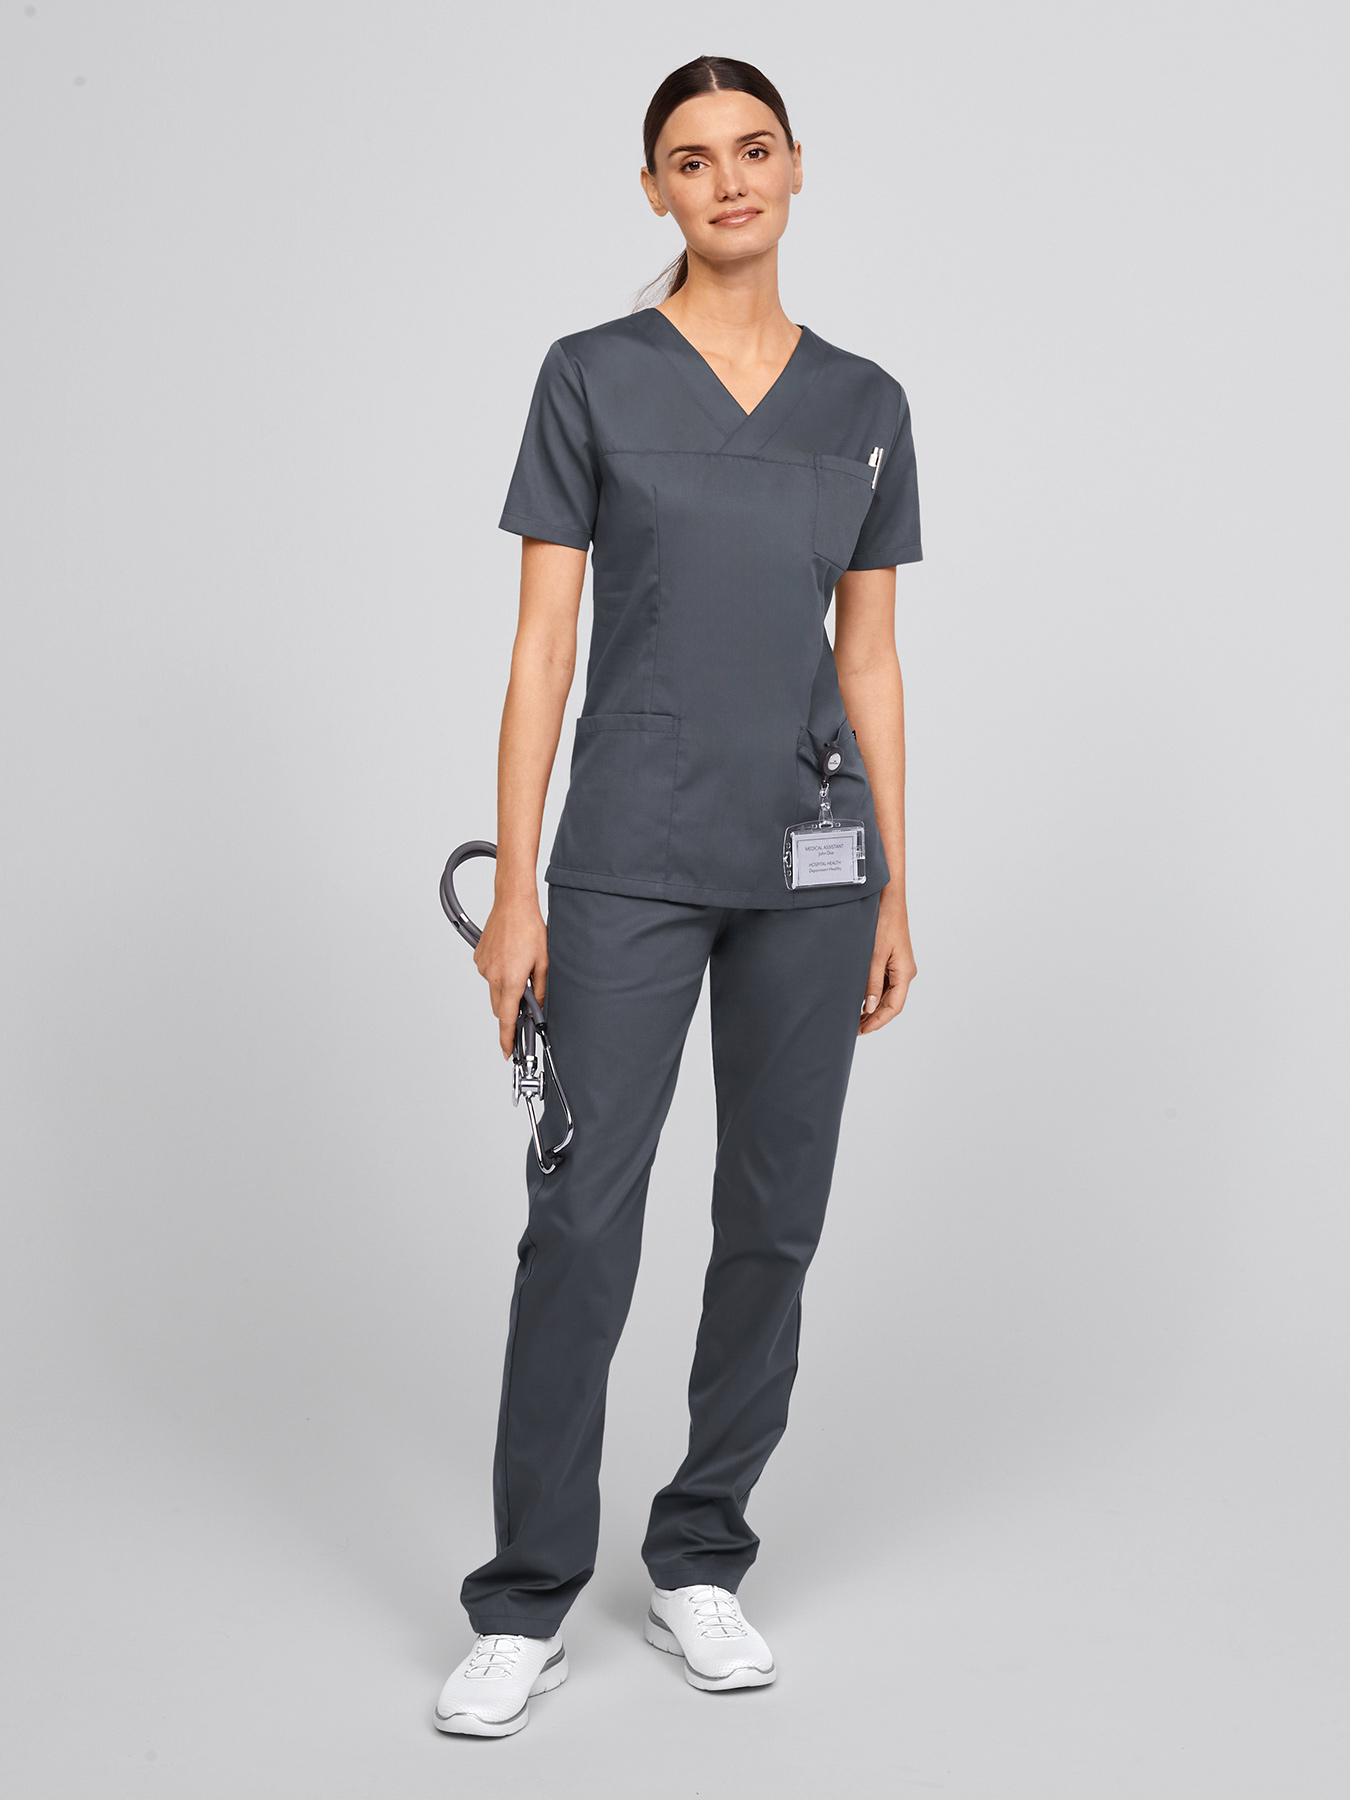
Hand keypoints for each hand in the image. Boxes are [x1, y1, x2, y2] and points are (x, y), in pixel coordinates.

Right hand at [473, 890, 548, 1057]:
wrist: (513, 904)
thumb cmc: (530, 928)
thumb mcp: (544, 962)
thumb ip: (540, 990)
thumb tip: (537, 1007)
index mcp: (511, 980)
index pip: (506, 1019)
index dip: (507, 1039)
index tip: (507, 1052)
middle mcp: (493, 976)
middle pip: (499, 1007)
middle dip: (510, 1010)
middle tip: (525, 999)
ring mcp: (483, 967)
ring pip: (494, 991)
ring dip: (506, 988)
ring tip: (520, 966)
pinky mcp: (479, 959)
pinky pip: (489, 975)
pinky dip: (499, 974)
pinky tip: (510, 957)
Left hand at [859, 893, 915, 1035]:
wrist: (888, 898)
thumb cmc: (884, 921)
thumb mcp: (874, 954)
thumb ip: (872, 982)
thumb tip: (871, 1007)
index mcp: (905, 972)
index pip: (893, 1007)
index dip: (877, 1022)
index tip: (861, 1031)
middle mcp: (905, 971)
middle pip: (891, 1003)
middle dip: (874, 1018)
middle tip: (853, 1029)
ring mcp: (899, 966)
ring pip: (888, 995)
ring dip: (873, 1007)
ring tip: (854, 1018)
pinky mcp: (892, 959)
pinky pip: (885, 983)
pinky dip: (873, 994)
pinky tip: (860, 999)